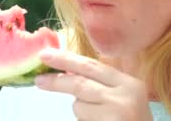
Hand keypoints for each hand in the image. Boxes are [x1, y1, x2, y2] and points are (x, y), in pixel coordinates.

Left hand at [34, 49, 152, 120]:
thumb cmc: (131, 119)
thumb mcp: (123, 95)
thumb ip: (100, 82)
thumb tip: (66, 69)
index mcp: (129, 83)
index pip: (91, 66)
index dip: (66, 59)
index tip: (45, 55)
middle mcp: (124, 96)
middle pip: (80, 84)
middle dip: (57, 81)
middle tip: (39, 80)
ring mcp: (116, 114)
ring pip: (79, 106)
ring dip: (80, 111)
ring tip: (98, 117)